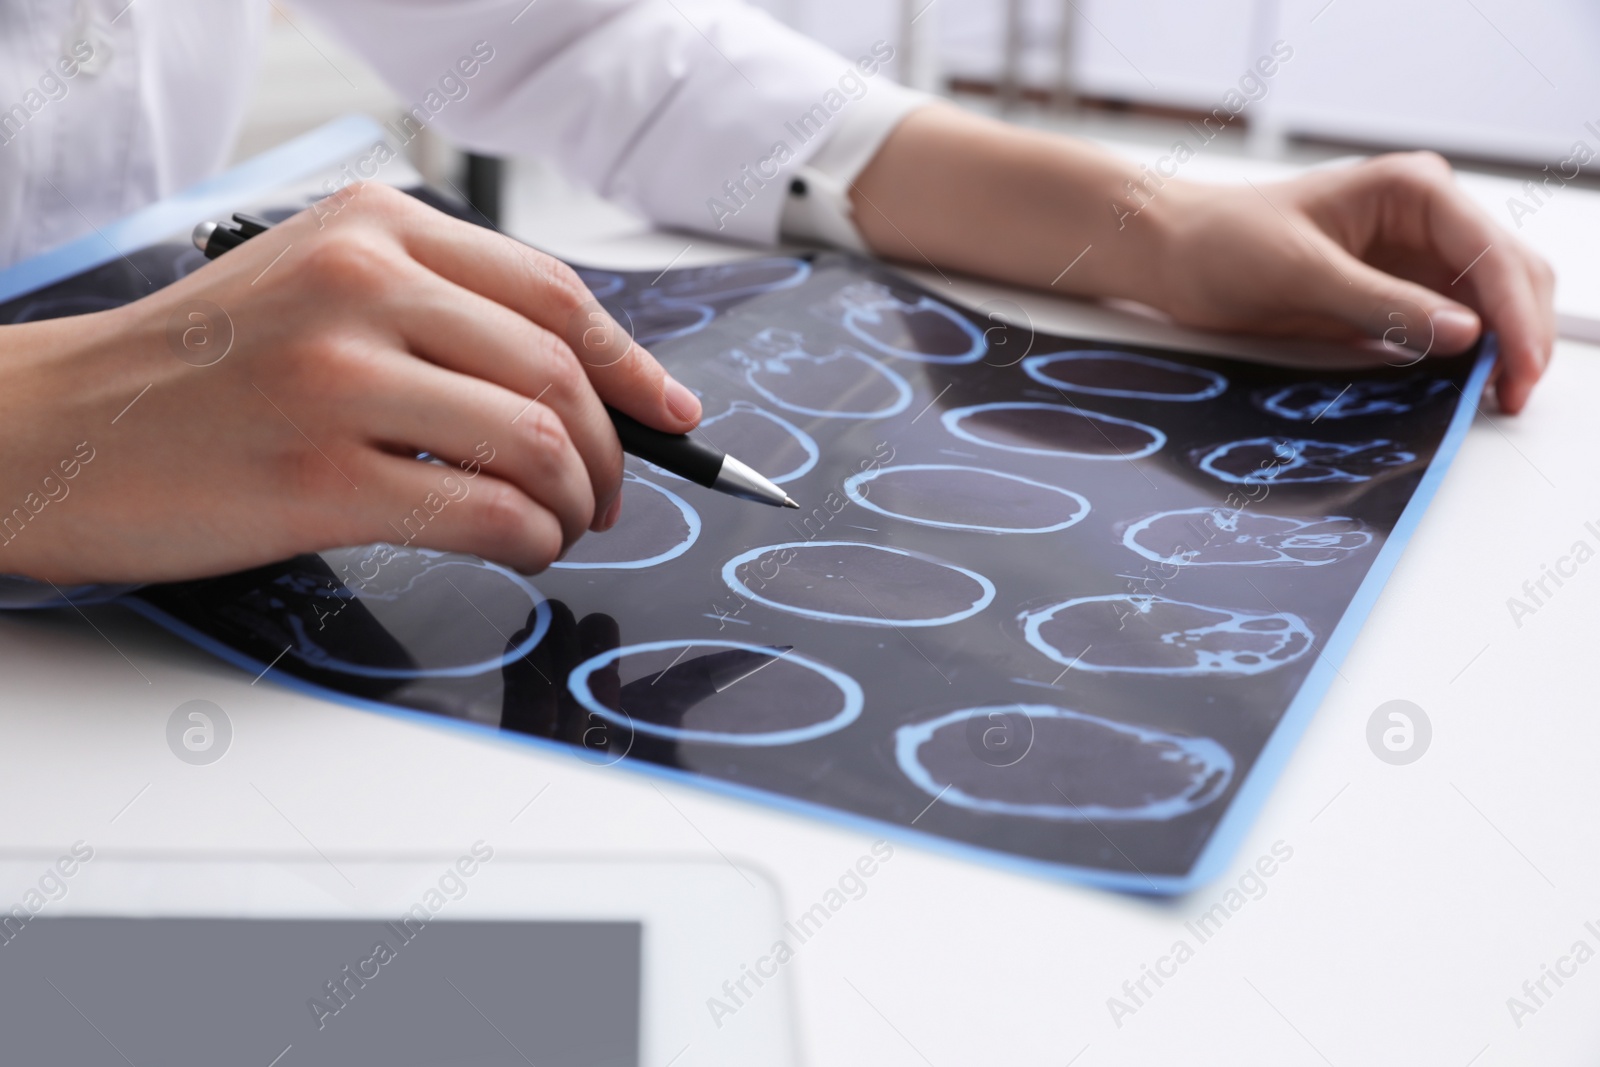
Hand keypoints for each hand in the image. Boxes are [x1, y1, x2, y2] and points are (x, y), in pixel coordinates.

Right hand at [0, 182, 700, 583]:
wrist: (50, 427)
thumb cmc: (198, 370)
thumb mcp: (316, 287)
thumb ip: (440, 312)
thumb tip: (584, 385)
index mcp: (373, 225)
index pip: (554, 293)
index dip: (635, 365)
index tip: (674, 416)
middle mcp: (360, 282)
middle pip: (558, 370)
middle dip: (612, 451)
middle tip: (610, 496)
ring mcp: (337, 378)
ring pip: (535, 442)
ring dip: (575, 504)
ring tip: (561, 528)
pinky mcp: (317, 477)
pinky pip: (484, 513)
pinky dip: (531, 541)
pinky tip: (520, 549)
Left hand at [1149, 152, 1553, 412]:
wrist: (1175, 254)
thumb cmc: (1225, 242)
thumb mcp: (1302, 274)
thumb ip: (1383, 304)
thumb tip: (1465, 335)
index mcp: (1414, 190)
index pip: (1491, 253)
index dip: (1516, 316)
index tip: (1519, 371)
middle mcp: (1426, 219)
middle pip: (1507, 277)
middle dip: (1520, 336)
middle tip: (1512, 398)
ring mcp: (1413, 258)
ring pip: (1488, 307)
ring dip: (1499, 350)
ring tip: (1495, 400)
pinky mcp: (1392, 296)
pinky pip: (1448, 329)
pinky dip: (1464, 358)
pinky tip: (1462, 389)